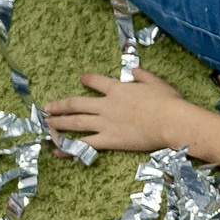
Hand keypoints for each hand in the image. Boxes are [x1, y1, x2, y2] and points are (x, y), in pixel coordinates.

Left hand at [42, 68, 206, 154]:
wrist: (172, 121)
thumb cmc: (168, 102)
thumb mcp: (156, 83)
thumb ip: (142, 75)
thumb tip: (134, 69)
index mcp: (117, 89)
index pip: (95, 82)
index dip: (86, 79)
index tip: (80, 79)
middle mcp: (106, 105)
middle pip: (76, 104)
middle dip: (60, 105)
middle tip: (47, 107)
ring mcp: (105, 123)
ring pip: (76, 122)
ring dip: (59, 123)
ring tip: (47, 124)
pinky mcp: (110, 140)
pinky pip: (85, 144)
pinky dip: (70, 148)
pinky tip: (57, 150)